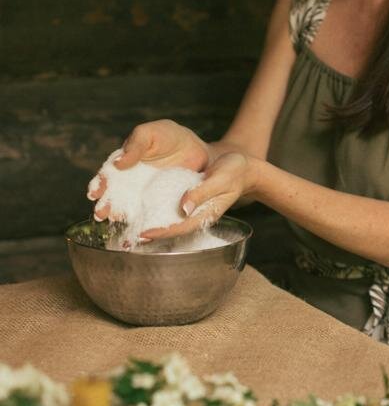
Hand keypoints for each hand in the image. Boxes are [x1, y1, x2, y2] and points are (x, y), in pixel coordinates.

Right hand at [87, 120, 208, 220]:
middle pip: (114, 195)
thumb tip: (117, 162)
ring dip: (119, 214)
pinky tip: (137, 227)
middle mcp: (131, 182)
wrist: (201, 153)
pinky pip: (149, 215)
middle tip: (100, 213)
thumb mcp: (151, 133)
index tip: (95, 192)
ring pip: (128, 207)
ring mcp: (145, 195)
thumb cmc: (172, 138)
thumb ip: (134, 145)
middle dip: (105, 205)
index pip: (108, 175)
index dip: (100, 184)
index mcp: (124, 163)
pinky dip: (142, 222)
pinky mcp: (160, 205)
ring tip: (114, 219)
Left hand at [139, 151, 255, 239]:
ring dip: (152, 224)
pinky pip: (171, 208)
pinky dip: (156, 211)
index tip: (143, 235)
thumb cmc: (235, 171)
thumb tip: (184, 207)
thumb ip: (203, 192)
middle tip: (128, 240)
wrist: (243, 166)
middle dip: (152, 235)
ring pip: (170, 220)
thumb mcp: (221, 179)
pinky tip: (142, 209)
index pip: (180, 228)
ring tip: (130, 228)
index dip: (162, 232)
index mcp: (206, 214)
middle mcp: (197, 214)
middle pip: (172, 229)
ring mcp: (193, 208)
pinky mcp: (189, 199)